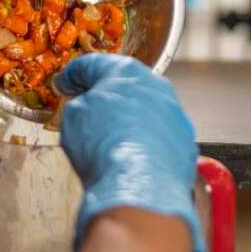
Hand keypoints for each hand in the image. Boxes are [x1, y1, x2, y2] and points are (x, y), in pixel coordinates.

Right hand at [54, 54, 204, 251]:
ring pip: (146, 110)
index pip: (94, 64)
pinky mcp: (185, 142)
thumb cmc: (105, 147)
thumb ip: (79, 102)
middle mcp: (156, 87)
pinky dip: (144, 142)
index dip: (73, 74)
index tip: (65, 83)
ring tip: (108, 138)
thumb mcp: (72, 116)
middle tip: (86, 107)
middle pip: (126, 85)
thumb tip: (84, 105)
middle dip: (105, 95)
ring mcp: (175, 115)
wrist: (138, 187)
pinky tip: (129, 156)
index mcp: (126, 71)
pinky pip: (159, 136)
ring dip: (127, 119)